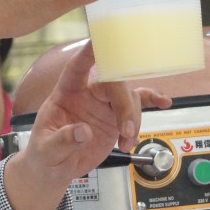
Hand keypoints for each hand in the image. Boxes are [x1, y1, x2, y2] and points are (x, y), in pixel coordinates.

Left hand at [11, 41, 171, 192]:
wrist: (55, 168)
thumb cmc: (45, 153)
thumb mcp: (46, 150)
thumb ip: (62, 140)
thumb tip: (83, 131)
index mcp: (66, 93)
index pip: (77, 67)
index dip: (88, 54)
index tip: (99, 41)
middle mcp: (87, 93)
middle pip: (112, 83)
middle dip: (123, 103)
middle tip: (126, 129)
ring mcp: (104, 104)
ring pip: (128, 97)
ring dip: (133, 119)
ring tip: (126, 142)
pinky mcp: (117, 117)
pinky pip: (138, 103)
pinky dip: (152, 101)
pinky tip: (164, 103)